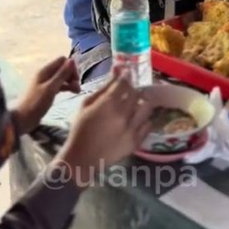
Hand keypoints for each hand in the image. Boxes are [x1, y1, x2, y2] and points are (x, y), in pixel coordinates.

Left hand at [12, 57, 79, 135]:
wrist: (23, 119)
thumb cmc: (36, 103)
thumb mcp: (51, 88)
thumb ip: (62, 74)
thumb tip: (72, 60)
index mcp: (45, 71)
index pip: (63, 60)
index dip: (71, 67)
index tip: (76, 79)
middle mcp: (46, 74)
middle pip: (64, 68)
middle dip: (72, 75)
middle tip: (77, 87)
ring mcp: (47, 83)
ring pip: (63, 77)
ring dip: (71, 82)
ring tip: (77, 92)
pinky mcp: (48, 91)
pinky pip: (60, 85)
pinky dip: (67, 87)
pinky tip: (72, 93)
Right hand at [57, 66, 152, 187]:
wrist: (82, 157)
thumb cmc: (80, 129)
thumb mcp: (86, 104)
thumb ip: (103, 87)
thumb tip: (116, 70)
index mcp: (108, 104)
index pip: (124, 82)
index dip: (126, 75)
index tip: (125, 72)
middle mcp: (123, 115)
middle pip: (136, 93)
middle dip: (133, 88)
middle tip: (128, 89)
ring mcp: (131, 129)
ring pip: (147, 107)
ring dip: (142, 102)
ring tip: (135, 103)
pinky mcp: (136, 142)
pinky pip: (148, 125)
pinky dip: (144, 119)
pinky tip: (136, 118)